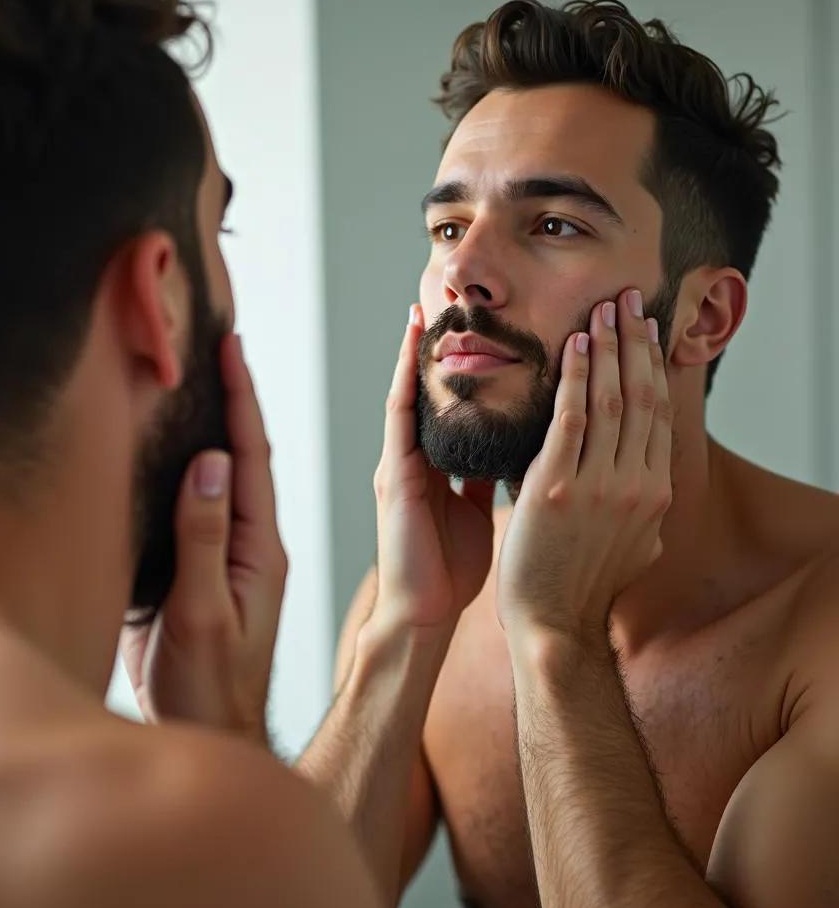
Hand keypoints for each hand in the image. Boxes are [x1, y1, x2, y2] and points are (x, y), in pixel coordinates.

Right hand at [119, 335, 287, 745]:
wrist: (212, 734)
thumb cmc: (208, 686)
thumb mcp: (201, 613)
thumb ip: (204, 539)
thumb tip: (210, 462)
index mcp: (258, 548)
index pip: (250, 458)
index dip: (241, 400)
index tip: (232, 348)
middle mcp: (250, 543)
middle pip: (244, 457)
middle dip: (236, 399)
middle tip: (224, 345)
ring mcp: (231, 556)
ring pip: (225, 479)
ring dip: (220, 427)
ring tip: (209, 380)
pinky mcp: (207, 571)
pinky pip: (204, 506)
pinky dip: (196, 468)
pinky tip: (185, 449)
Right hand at [371, 304, 496, 639]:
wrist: (423, 612)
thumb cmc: (450, 567)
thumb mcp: (476, 510)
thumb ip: (486, 477)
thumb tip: (515, 450)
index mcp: (439, 464)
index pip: (455, 402)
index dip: (466, 363)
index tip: (482, 324)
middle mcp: (416, 455)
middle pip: (430, 388)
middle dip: (438, 343)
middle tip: (451, 295)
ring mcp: (400, 461)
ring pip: (411, 391)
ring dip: (418, 348)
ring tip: (427, 304)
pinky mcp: (394, 473)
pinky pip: (400, 415)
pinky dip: (406, 378)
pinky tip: (412, 346)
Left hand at [496, 289, 671, 637]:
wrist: (553, 623)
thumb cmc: (583, 583)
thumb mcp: (634, 542)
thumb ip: (640, 503)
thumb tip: (645, 474)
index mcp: (655, 493)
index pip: (659, 414)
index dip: (652, 365)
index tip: (645, 329)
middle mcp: (637, 484)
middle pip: (641, 397)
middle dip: (634, 342)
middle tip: (627, 300)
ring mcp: (599, 485)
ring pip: (611, 400)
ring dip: (607, 349)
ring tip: (602, 310)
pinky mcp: (557, 488)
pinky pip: (571, 419)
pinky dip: (576, 378)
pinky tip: (574, 345)